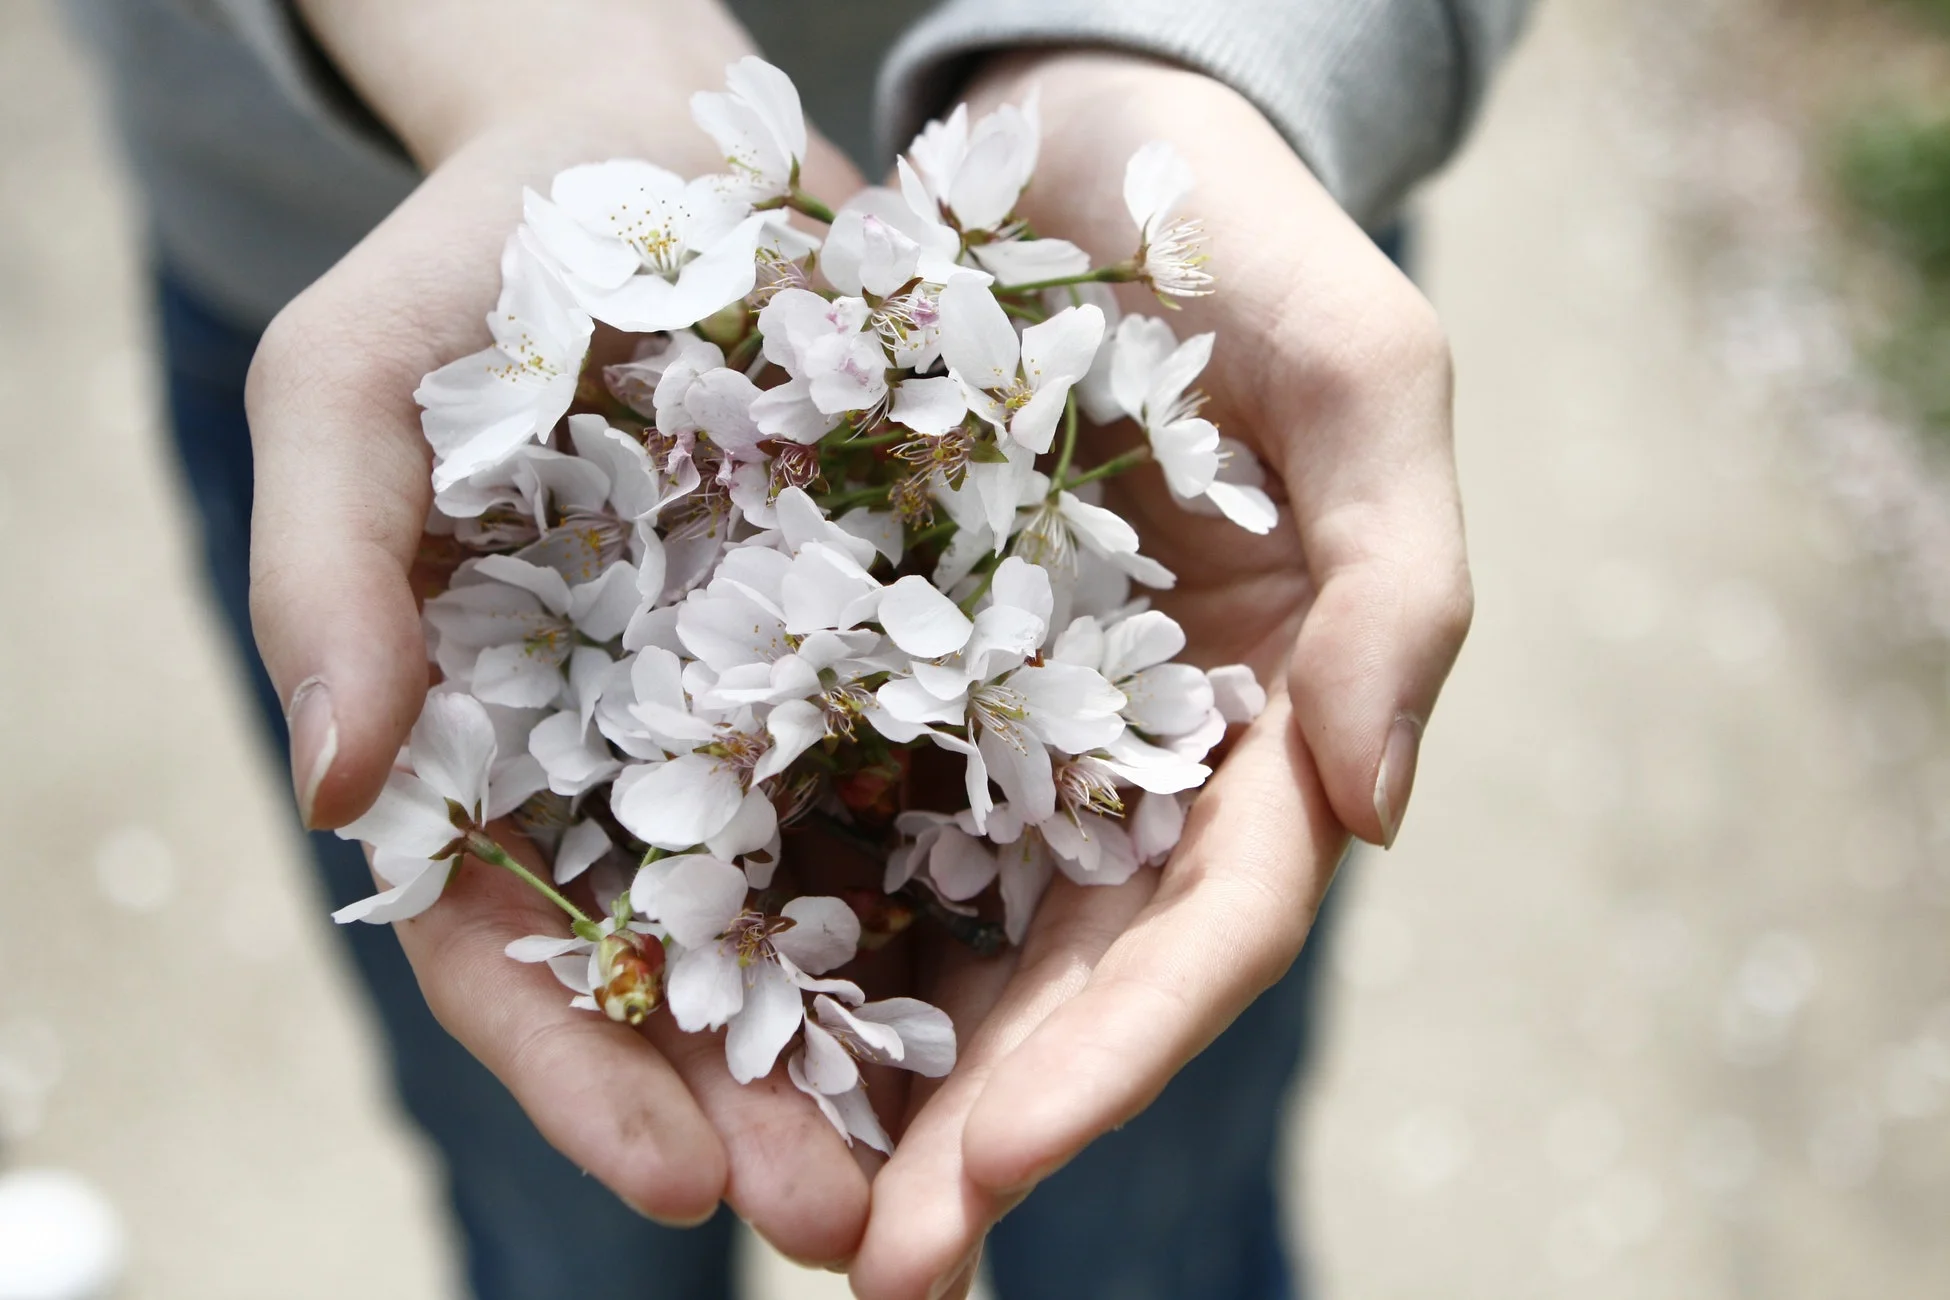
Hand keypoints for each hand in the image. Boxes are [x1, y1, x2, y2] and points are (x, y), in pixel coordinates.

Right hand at [246, 0, 878, 1263]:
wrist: (645, 144)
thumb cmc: (469, 266)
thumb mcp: (351, 390)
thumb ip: (326, 578)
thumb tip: (342, 785)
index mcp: (489, 746)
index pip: (508, 952)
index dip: (580, 1073)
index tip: (676, 1182)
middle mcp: (639, 756)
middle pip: (691, 972)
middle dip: (765, 1112)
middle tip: (856, 1235)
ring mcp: (774, 703)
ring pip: (834, 907)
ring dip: (899, 1047)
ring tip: (980, 1160)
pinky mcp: (897, 629)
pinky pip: (951, 763)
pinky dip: (995, 869)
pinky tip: (1073, 958)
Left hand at [847, 52, 1472, 1296]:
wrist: (1078, 142)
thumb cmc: (1237, 238)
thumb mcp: (1362, 368)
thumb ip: (1402, 580)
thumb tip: (1375, 812)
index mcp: (1266, 718)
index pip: (1208, 932)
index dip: (1113, 1063)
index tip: (991, 1168)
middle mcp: (1138, 755)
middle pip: (1072, 982)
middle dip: (982, 1128)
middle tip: (865, 1263)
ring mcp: (1011, 724)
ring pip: (954, 936)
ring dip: (876, 1081)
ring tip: (770, 1200)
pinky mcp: (891, 667)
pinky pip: (840, 813)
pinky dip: (790, 926)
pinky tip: (710, 1020)